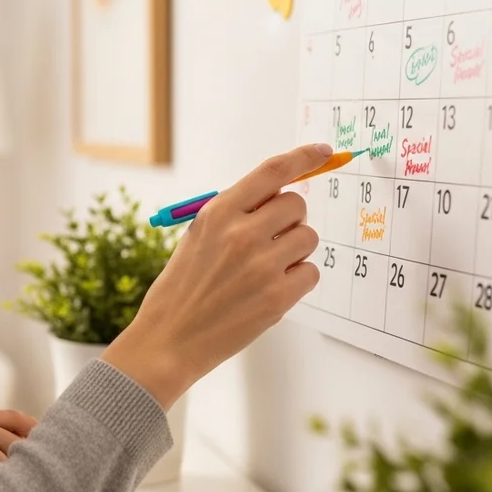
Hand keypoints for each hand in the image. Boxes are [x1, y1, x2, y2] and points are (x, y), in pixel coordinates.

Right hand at [0, 410, 38, 491]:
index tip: (42, 440)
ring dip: (12, 474)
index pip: (15, 418)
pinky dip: (0, 485)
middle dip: (26, 457)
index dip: (33, 428)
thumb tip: (8, 449)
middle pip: (19, 442)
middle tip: (37, 470)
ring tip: (18, 483)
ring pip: (11, 463)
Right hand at [101, 143, 328, 408]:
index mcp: (218, 212)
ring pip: (309, 237)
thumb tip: (279, 196)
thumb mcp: (198, 237)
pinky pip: (311, 272)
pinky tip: (271, 289)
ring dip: (295, 250)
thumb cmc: (182, 288)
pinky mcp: (277, 297)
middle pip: (297, 204)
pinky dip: (298, 280)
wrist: (169, 339)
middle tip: (272, 238)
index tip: (322, 152)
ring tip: (268, 268)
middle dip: (291, 218)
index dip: (303, 157)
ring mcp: (262, 266)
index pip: (272, 171)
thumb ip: (236, 214)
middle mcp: (241, 233)